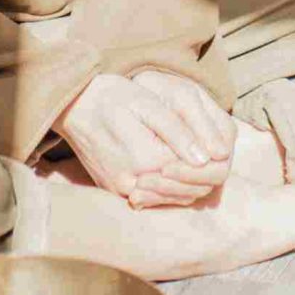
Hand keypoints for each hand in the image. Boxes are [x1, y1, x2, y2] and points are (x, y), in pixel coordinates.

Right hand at [53, 71, 237, 208]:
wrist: (73, 104)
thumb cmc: (113, 97)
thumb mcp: (149, 104)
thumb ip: (178, 132)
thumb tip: (207, 157)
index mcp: (146, 161)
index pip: (193, 173)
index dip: (210, 162)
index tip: (220, 146)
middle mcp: (132, 183)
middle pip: (183, 190)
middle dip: (202, 175)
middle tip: (213, 155)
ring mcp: (120, 190)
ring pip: (168, 197)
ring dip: (186, 183)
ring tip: (197, 162)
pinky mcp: (113, 190)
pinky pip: (149, 198)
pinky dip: (166, 188)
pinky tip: (174, 171)